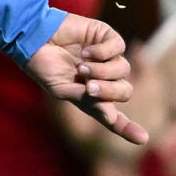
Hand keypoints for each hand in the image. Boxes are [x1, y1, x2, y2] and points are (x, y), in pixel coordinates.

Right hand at [29, 13, 144, 145]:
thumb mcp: (63, 90)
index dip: (128, 128)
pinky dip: (102, 52)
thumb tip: (111, 116)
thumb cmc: (44, 66)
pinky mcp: (106, 36)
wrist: (33, 38)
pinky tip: (85, 51)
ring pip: (123, 69)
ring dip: (102, 71)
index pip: (115, 116)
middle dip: (109, 92)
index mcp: (94, 96)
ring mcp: (108, 56)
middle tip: (89, 87)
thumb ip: (87, 102)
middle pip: (125, 91)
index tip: (142, 139)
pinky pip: (118, 47)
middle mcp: (105, 78)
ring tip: (81, 67)